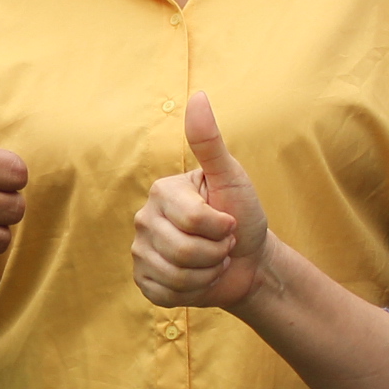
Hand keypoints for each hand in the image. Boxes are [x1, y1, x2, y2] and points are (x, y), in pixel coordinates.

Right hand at [134, 94, 271, 309]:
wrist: (247, 260)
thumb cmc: (243, 214)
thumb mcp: (232, 177)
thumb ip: (210, 142)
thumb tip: (197, 95)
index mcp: (162, 191)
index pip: (193, 220)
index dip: (222, 228)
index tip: (230, 222)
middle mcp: (144, 218)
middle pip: (183, 251)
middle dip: (216, 253)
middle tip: (222, 244)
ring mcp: (140, 251)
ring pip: (176, 276)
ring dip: (208, 274)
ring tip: (213, 261)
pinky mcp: (144, 280)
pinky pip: (165, 294)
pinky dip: (193, 292)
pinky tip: (198, 279)